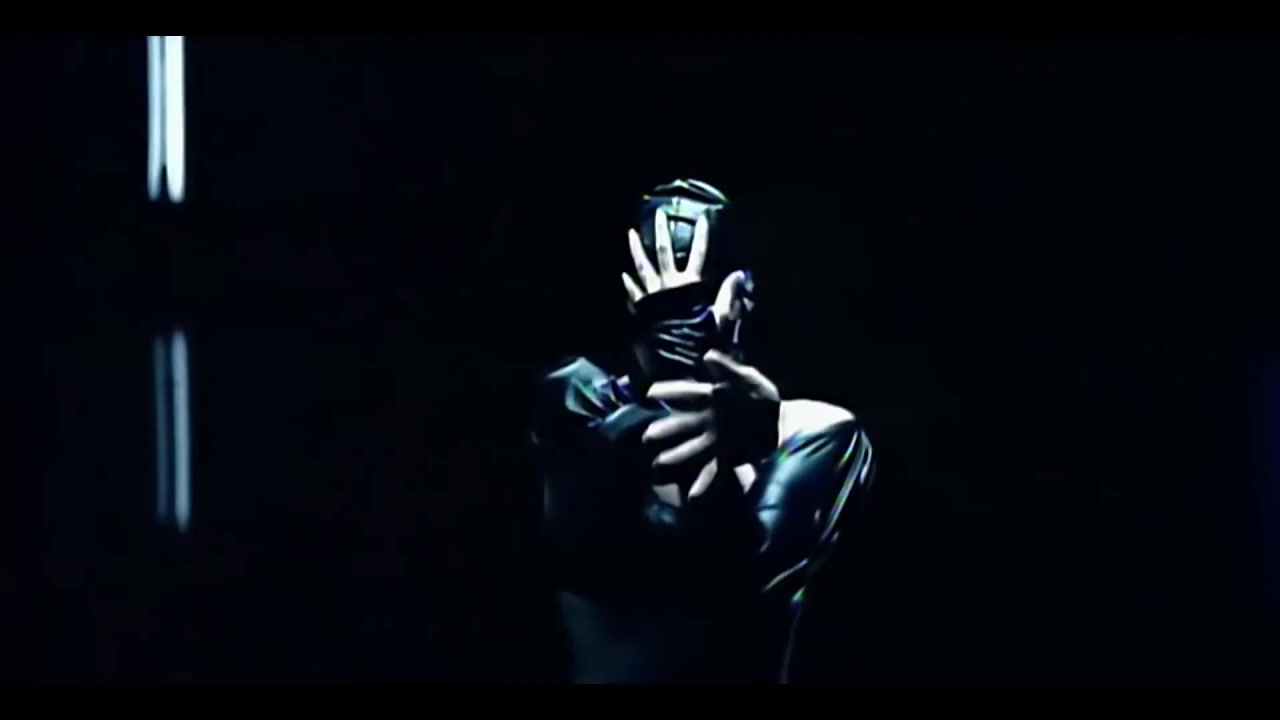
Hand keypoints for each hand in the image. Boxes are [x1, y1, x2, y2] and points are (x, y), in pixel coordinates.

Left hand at [621, 209, 752, 330]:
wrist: (673, 360)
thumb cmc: (698, 340)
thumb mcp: (718, 318)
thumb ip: (727, 295)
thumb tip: (739, 274)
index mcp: (689, 285)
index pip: (698, 254)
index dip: (701, 236)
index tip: (702, 219)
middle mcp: (668, 285)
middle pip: (663, 252)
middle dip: (661, 232)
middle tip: (659, 215)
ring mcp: (652, 295)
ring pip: (643, 267)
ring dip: (636, 249)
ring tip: (630, 233)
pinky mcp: (641, 308)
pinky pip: (633, 292)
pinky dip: (629, 283)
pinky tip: (624, 275)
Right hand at [641, 349, 781, 498]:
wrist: (781, 423)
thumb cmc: (764, 398)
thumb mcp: (749, 379)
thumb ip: (728, 369)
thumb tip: (707, 356)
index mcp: (712, 398)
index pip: (687, 393)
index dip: (669, 391)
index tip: (650, 392)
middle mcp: (708, 420)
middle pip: (682, 425)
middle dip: (666, 430)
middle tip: (647, 436)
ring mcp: (716, 440)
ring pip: (691, 449)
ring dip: (677, 456)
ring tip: (659, 464)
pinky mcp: (727, 457)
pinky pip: (712, 471)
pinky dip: (703, 484)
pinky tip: (692, 496)